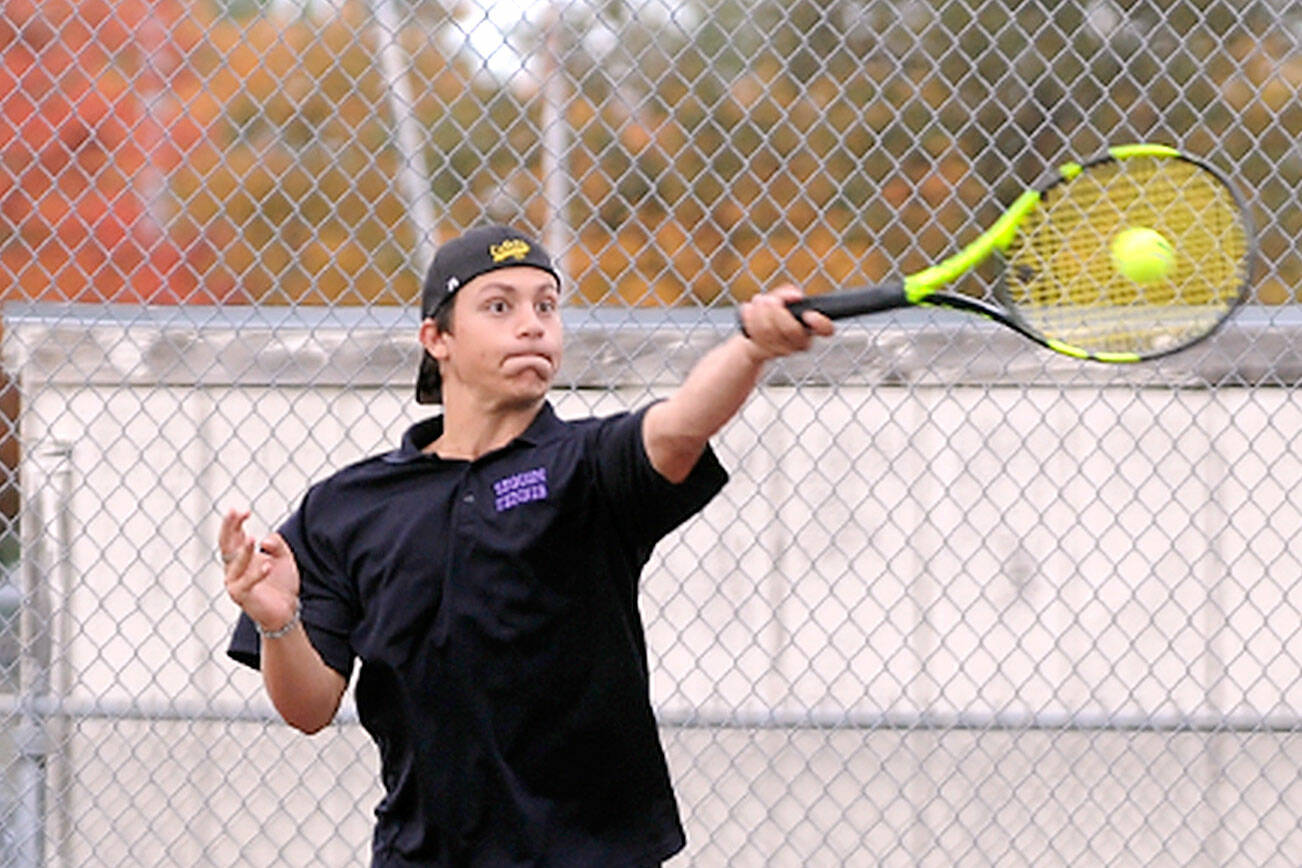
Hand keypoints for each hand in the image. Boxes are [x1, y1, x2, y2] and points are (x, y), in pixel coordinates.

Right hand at [220, 507, 300, 633]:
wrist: (286, 610)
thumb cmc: (281, 582)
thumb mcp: (284, 557)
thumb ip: (277, 544)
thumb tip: (265, 540)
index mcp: (241, 556)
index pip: (234, 535)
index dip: (236, 522)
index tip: (244, 511)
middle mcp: (234, 568)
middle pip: (226, 545)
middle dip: (229, 528)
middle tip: (233, 513)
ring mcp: (235, 582)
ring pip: (235, 564)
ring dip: (244, 551)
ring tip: (253, 538)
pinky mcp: (242, 596)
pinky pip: (246, 583)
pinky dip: (256, 574)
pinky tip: (268, 564)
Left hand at [738, 284, 833, 360]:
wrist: (755, 338)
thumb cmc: (774, 314)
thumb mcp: (783, 300)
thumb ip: (789, 294)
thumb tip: (795, 296)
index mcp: (811, 328)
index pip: (826, 329)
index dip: (819, 323)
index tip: (808, 314)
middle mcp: (800, 343)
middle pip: (791, 329)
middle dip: (777, 311)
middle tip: (770, 299)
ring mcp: (782, 350)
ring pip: (771, 331)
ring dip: (761, 311)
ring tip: (759, 300)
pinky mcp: (764, 352)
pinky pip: (757, 335)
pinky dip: (750, 318)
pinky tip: (749, 308)